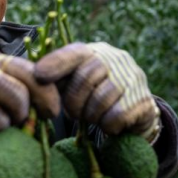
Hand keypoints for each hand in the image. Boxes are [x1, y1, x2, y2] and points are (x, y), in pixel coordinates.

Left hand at [35, 42, 159, 139]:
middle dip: (74, 101)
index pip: (73, 53)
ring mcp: (133, 77)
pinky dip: (107, 125)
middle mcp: (115, 59)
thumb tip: (33, 78)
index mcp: (94, 52)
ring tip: (92, 117)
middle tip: (73, 113)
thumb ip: (57, 80)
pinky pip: (117, 116)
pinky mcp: (144, 99)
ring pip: (101, 99)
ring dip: (91, 115)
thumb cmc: (93, 97)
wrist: (133, 114)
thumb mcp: (74, 84)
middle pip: (85, 77)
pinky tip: (109, 124)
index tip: (39, 76)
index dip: (55, 63)